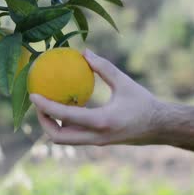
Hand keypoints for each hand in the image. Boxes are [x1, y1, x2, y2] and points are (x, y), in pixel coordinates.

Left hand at [30, 49, 162, 145]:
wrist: (160, 128)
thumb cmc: (144, 103)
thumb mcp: (124, 82)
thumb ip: (103, 68)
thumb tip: (84, 52)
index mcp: (101, 121)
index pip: (65, 117)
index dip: (46, 107)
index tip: (33, 96)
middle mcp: (96, 136)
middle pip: (58, 138)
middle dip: (43, 123)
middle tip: (38, 104)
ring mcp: (96, 142)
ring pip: (66, 139)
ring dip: (53, 125)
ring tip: (48, 104)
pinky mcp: (98, 142)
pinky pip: (75, 136)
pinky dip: (66, 124)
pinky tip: (66, 106)